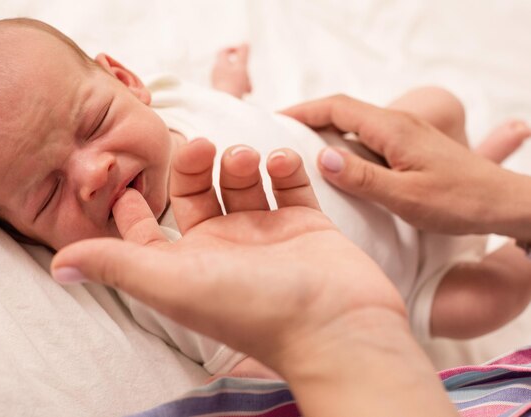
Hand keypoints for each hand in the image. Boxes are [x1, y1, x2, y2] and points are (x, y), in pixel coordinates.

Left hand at [51, 138, 454, 416]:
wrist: (335, 326)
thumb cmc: (251, 307)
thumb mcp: (171, 282)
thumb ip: (116, 264)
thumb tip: (57, 266)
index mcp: (189, 263)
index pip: (151, 231)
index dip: (133, 207)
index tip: (125, 177)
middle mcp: (225, 249)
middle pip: (199, 193)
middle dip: (194, 165)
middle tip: (201, 145)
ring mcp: (268, 236)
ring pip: (244, 183)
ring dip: (240, 161)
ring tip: (244, 158)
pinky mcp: (308, 226)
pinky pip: (290, 185)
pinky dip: (284, 166)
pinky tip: (281, 160)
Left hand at [211, 44, 251, 98]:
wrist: (225, 106)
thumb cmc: (233, 85)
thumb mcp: (241, 67)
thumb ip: (243, 54)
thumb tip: (245, 43)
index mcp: (219, 64)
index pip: (223, 51)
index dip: (233, 49)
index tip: (242, 52)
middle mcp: (216, 72)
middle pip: (231, 65)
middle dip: (242, 69)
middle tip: (249, 76)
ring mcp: (217, 82)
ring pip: (232, 76)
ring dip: (243, 79)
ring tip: (248, 88)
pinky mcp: (220, 91)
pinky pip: (231, 85)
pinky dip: (239, 86)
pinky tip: (245, 93)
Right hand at [282, 95, 530, 237]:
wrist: (504, 203)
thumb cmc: (459, 201)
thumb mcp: (405, 196)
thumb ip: (362, 178)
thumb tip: (321, 159)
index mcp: (392, 129)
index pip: (337, 107)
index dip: (302, 111)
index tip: (274, 119)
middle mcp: (397, 124)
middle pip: (342, 109)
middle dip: (308, 117)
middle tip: (279, 134)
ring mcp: (405, 133)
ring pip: (355, 122)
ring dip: (325, 128)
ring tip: (299, 146)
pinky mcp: (410, 146)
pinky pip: (367, 135)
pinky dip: (344, 141)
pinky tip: (336, 161)